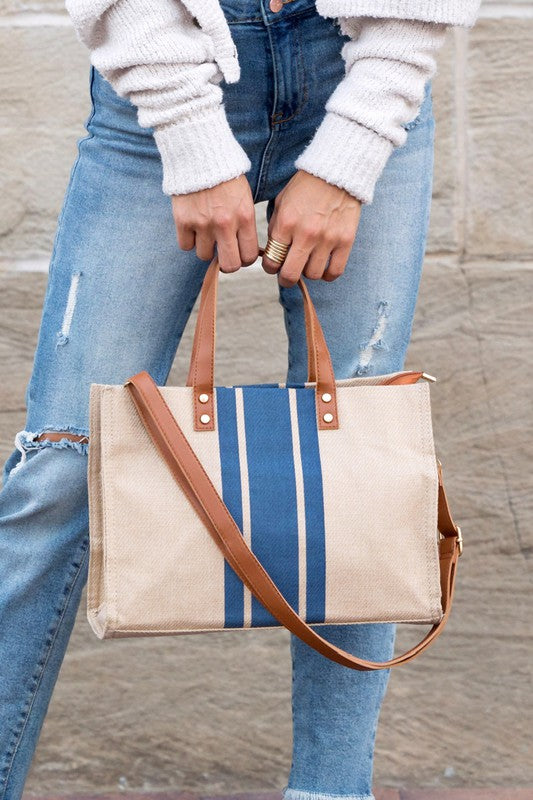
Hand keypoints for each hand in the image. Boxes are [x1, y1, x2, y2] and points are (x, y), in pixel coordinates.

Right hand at [172, 174, 258, 272]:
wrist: (199, 153)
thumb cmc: (226, 177)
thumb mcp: (245, 198)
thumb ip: (245, 223)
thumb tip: (245, 251)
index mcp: (245, 217)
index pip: (249, 256)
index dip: (244, 258)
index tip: (239, 252)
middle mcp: (225, 224)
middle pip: (229, 265)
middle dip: (227, 262)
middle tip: (223, 253)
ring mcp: (202, 223)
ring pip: (204, 256)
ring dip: (205, 248)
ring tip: (206, 233)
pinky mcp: (183, 220)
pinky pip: (185, 246)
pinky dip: (188, 240)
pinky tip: (192, 227)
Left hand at [262, 170, 361, 286]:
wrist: (337, 172)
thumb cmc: (305, 188)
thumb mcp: (282, 202)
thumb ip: (275, 229)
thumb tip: (272, 254)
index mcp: (286, 223)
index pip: (271, 261)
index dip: (270, 267)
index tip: (273, 265)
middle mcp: (306, 233)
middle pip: (290, 275)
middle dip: (285, 279)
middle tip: (286, 275)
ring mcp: (327, 238)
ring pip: (313, 275)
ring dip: (308, 272)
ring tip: (308, 263)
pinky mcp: (346, 240)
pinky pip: (335, 271)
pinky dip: (328, 275)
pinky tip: (324, 268)